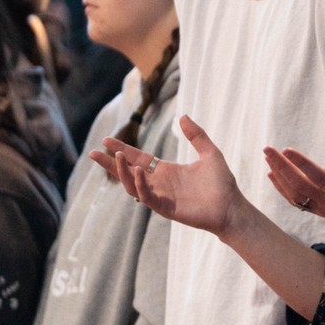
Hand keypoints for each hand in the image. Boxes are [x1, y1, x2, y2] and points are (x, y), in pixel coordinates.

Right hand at [92, 114, 245, 236]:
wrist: (231, 207)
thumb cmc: (222, 183)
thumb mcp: (210, 153)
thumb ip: (196, 135)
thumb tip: (183, 116)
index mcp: (166, 170)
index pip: (138, 158)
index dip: (123, 149)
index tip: (106, 140)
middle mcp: (160, 183)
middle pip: (128, 172)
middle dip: (110, 163)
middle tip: (93, 153)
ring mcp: (161, 196)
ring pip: (133, 185)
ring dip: (123, 172)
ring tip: (118, 156)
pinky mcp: (166, 208)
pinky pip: (147, 196)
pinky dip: (141, 184)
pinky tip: (139, 171)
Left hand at [263, 142, 324, 247]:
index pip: (318, 178)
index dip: (302, 163)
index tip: (287, 149)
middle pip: (299, 185)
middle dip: (281, 166)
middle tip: (267, 149)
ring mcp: (323, 210)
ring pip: (294, 194)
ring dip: (279, 176)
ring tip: (267, 157)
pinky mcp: (320, 212)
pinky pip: (296, 201)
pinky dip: (281, 188)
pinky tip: (272, 175)